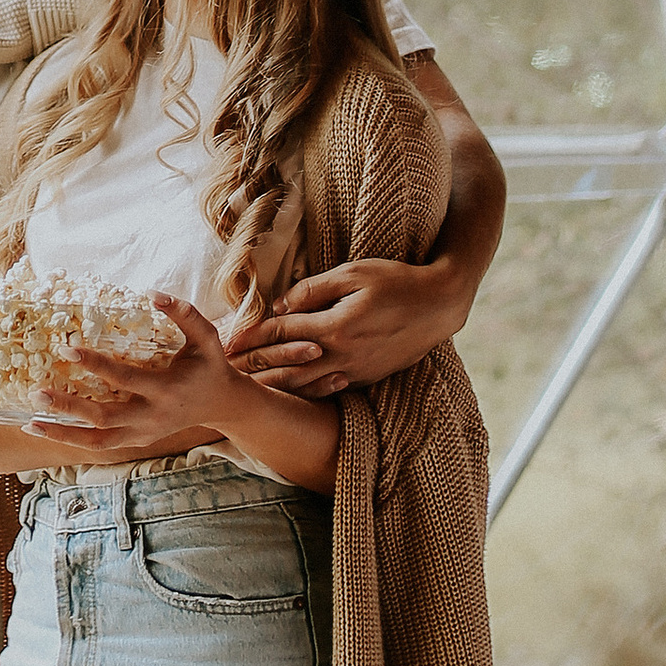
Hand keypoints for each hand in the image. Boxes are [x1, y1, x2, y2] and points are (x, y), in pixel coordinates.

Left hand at [22, 297, 234, 461]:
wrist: (222, 405)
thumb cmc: (210, 365)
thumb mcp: (207, 338)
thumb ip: (185, 314)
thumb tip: (153, 293)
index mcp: (166, 389)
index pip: (124, 378)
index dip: (96, 365)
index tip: (67, 349)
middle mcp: (152, 416)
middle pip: (103, 417)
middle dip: (69, 407)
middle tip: (37, 392)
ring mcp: (143, 433)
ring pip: (97, 442)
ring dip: (63, 434)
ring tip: (30, 423)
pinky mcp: (138, 441)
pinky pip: (101, 446)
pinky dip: (73, 441)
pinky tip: (48, 429)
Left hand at [229, 256, 460, 395]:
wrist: (439, 305)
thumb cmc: (397, 280)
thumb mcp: (354, 273)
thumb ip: (314, 289)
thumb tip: (281, 305)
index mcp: (334, 327)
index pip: (281, 332)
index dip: (251, 336)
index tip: (226, 341)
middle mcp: (341, 355)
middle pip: (286, 364)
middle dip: (254, 366)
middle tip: (226, 370)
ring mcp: (355, 371)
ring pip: (305, 383)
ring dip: (275, 384)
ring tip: (249, 386)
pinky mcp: (367, 377)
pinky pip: (328, 388)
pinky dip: (305, 391)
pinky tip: (290, 392)